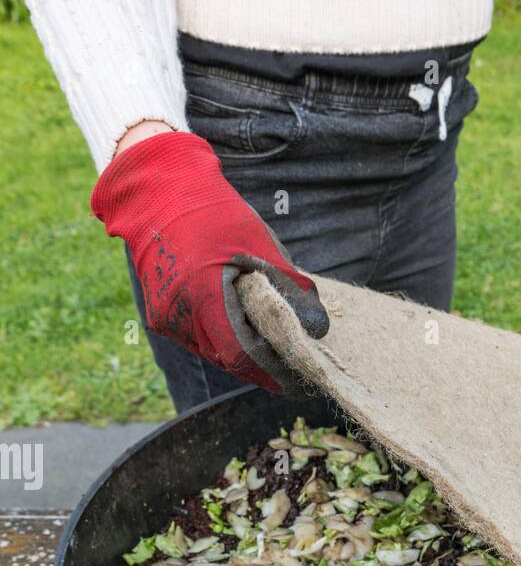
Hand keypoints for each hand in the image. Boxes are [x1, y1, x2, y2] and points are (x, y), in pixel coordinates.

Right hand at [91, 130, 327, 392]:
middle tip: (297, 366)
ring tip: (277, 348)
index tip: (302, 377)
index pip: (243, 356)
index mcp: (201, 299)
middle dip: (265, 367)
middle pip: (230, 360)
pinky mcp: (162, 314)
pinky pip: (200, 339)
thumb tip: (318, 327)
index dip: (275, 371)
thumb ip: (289, 289)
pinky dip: (226, 339)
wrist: (157, 188)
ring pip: (214, 353)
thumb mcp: (259, 245)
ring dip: (245, 354)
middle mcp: (178, 318)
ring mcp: (166, 318)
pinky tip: (248, 329)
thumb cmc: (211, 211)